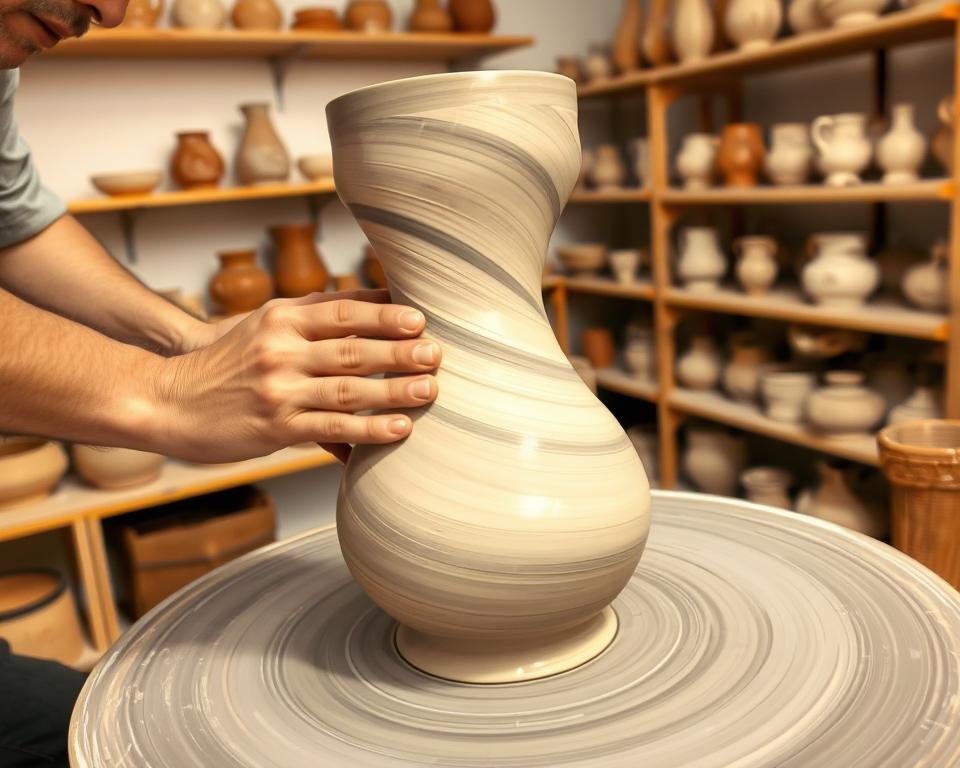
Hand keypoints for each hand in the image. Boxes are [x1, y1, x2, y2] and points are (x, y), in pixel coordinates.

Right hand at [154, 291, 439, 463]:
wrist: (167, 401)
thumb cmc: (227, 363)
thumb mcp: (263, 325)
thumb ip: (314, 315)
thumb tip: (376, 302)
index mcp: (281, 319)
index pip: (343, 311)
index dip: (385, 315)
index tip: (420, 319)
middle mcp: (281, 350)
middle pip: (352, 349)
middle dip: (399, 352)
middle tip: (437, 353)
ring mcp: (278, 390)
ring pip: (348, 389)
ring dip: (393, 390)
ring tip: (431, 390)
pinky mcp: (276, 427)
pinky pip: (332, 429)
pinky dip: (368, 429)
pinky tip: (399, 429)